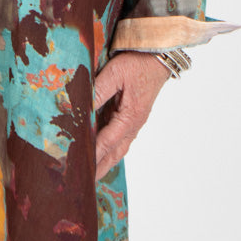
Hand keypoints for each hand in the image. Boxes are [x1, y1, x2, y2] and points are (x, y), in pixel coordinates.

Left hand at [93, 52, 169, 181]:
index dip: (93, 155)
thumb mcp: (115, 73)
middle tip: (85, 183)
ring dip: (105, 161)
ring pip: (118, 148)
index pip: (107, 141)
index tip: (81, 168)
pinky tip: (101, 154)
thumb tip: (81, 107)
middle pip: (115, 152)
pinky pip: (120, 138)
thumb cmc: (138, 63)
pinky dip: (110, 149)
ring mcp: (134, 122)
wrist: (159, 57)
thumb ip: (98, 91)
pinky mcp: (132, 117)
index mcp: (130, 117)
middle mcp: (133, 124)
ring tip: (92, 174)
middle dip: (100, 167)